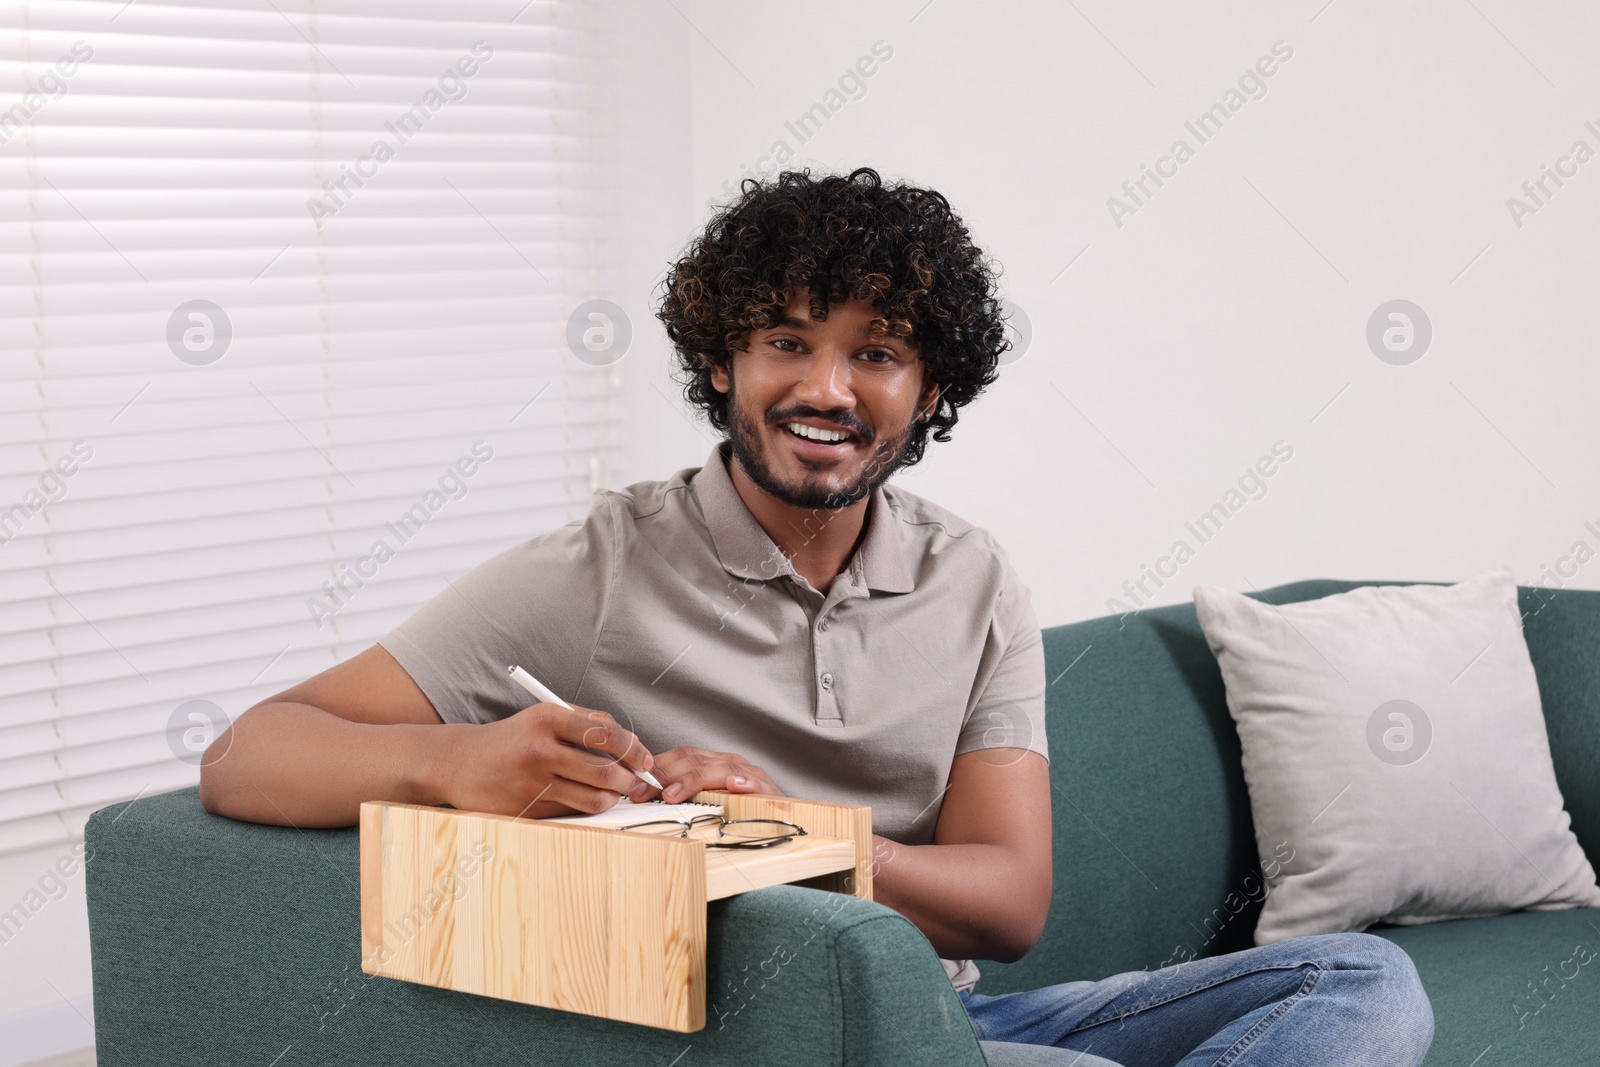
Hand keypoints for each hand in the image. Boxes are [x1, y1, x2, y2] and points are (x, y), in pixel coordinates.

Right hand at [438, 702, 655, 818]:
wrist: (460, 762)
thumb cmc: (513, 738)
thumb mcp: (544, 716)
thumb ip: (586, 722)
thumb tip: (631, 742)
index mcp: (547, 718)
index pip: (606, 734)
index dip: (634, 750)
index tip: (645, 759)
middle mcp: (539, 750)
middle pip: (605, 771)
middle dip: (629, 780)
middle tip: (636, 782)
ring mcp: (532, 783)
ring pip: (593, 799)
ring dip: (611, 798)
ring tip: (612, 792)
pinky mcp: (526, 810)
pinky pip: (572, 813)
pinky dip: (585, 808)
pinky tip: (582, 799)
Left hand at [627, 746, 783, 803]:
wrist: (779, 821)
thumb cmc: (738, 814)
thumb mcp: (705, 803)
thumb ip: (680, 796)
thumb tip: (642, 796)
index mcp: (712, 764)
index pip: (680, 756)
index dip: (655, 769)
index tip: (634, 786)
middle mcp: (728, 764)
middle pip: (693, 760)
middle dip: (664, 776)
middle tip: (643, 793)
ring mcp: (749, 774)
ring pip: (718, 769)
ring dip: (694, 780)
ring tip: (674, 794)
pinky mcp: (768, 790)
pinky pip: (756, 783)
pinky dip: (745, 782)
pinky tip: (734, 785)